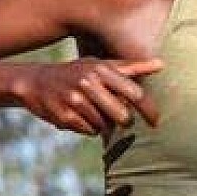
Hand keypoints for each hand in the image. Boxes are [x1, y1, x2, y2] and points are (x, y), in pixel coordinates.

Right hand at [11, 57, 161, 135]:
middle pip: (122, 116)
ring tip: (90, 110)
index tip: (156, 122)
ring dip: (103, 123)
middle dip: (123, 120)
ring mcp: (75, 100)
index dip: (149, 110)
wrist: (35, 81)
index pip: (135, 93)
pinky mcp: (64, 116)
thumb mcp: (100, 64)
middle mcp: (89, 83)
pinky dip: (88, 128)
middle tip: (118, 117)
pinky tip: (78, 115)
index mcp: (102, 70)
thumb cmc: (77, 72)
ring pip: (105, 126)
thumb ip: (131, 67)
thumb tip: (161, 64)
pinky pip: (90, 131)